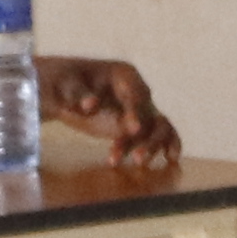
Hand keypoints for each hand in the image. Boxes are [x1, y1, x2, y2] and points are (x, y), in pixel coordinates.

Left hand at [38, 54, 182, 168]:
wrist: (64, 90)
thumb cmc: (65, 83)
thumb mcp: (67, 86)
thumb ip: (79, 95)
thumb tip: (90, 105)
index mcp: (124, 74)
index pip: (135, 94)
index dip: (135, 111)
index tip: (134, 129)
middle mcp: (139, 91)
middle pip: (151, 113)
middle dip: (146, 137)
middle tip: (136, 158)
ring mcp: (141, 108)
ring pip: (158, 127)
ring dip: (152, 145)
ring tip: (138, 163)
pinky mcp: (139, 125)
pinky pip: (159, 134)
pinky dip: (167, 145)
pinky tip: (171, 159)